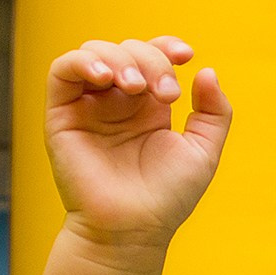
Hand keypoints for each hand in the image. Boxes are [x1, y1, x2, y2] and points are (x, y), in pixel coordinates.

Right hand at [44, 36, 231, 248]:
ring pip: (96, 52)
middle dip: (151, 61)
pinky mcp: (62, 114)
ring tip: (136, 88)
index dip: (166, 46)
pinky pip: (62, 70)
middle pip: (128, 51)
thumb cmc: (167, 197)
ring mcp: (89, 106)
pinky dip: (83, 62)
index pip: (152, 56)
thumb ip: (214, 112)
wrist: (133, 227)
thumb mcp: (203, 151)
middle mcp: (117, 102)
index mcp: (148, 106)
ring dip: (120, 59)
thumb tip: (206, 71)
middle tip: (165, 94)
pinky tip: (106, 77)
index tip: (187, 55)